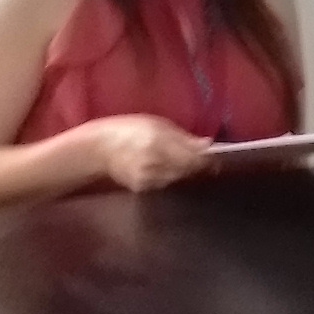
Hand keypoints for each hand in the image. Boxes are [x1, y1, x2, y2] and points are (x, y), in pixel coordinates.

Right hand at [84, 115, 211, 193]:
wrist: (99, 149)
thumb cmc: (129, 130)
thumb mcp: (156, 124)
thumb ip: (183, 136)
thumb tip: (208, 145)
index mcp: (160, 142)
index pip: (194, 158)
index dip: (208, 161)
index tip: (215, 160)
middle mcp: (155, 163)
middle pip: (189, 171)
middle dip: (197, 168)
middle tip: (198, 161)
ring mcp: (149, 178)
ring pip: (179, 180)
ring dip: (183, 173)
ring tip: (174, 162)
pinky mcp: (143, 189)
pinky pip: (166, 184)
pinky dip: (169, 178)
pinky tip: (161, 169)